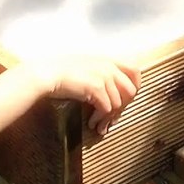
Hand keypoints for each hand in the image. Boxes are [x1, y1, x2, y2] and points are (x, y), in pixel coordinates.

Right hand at [22, 56, 140, 133]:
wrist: (47, 74)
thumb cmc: (61, 73)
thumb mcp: (86, 66)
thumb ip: (102, 74)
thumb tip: (113, 95)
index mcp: (108, 60)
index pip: (135, 71)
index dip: (136, 87)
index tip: (127, 100)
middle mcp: (108, 66)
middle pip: (131, 91)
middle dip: (123, 108)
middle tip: (112, 118)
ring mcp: (103, 76)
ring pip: (119, 104)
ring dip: (109, 118)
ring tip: (99, 124)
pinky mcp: (96, 87)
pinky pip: (107, 109)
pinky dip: (100, 119)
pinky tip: (92, 122)